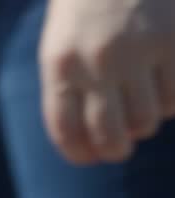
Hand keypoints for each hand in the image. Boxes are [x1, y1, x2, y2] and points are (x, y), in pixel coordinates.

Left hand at [39, 0, 174, 164]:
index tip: (92, 157)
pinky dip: (170, 99)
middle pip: (108, 136)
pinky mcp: (172, 42)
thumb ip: (69, 90)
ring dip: (145, 120)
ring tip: (141, 99)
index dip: (80, 153)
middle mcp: (95, 62)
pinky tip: (163, 79)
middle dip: (116, 150)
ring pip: (146, 121)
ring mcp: (136, 52)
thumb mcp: (61, 47)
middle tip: (121, 146)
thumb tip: (90, 146)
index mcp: (60, 65)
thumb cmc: (86, 11)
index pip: (65, 129)